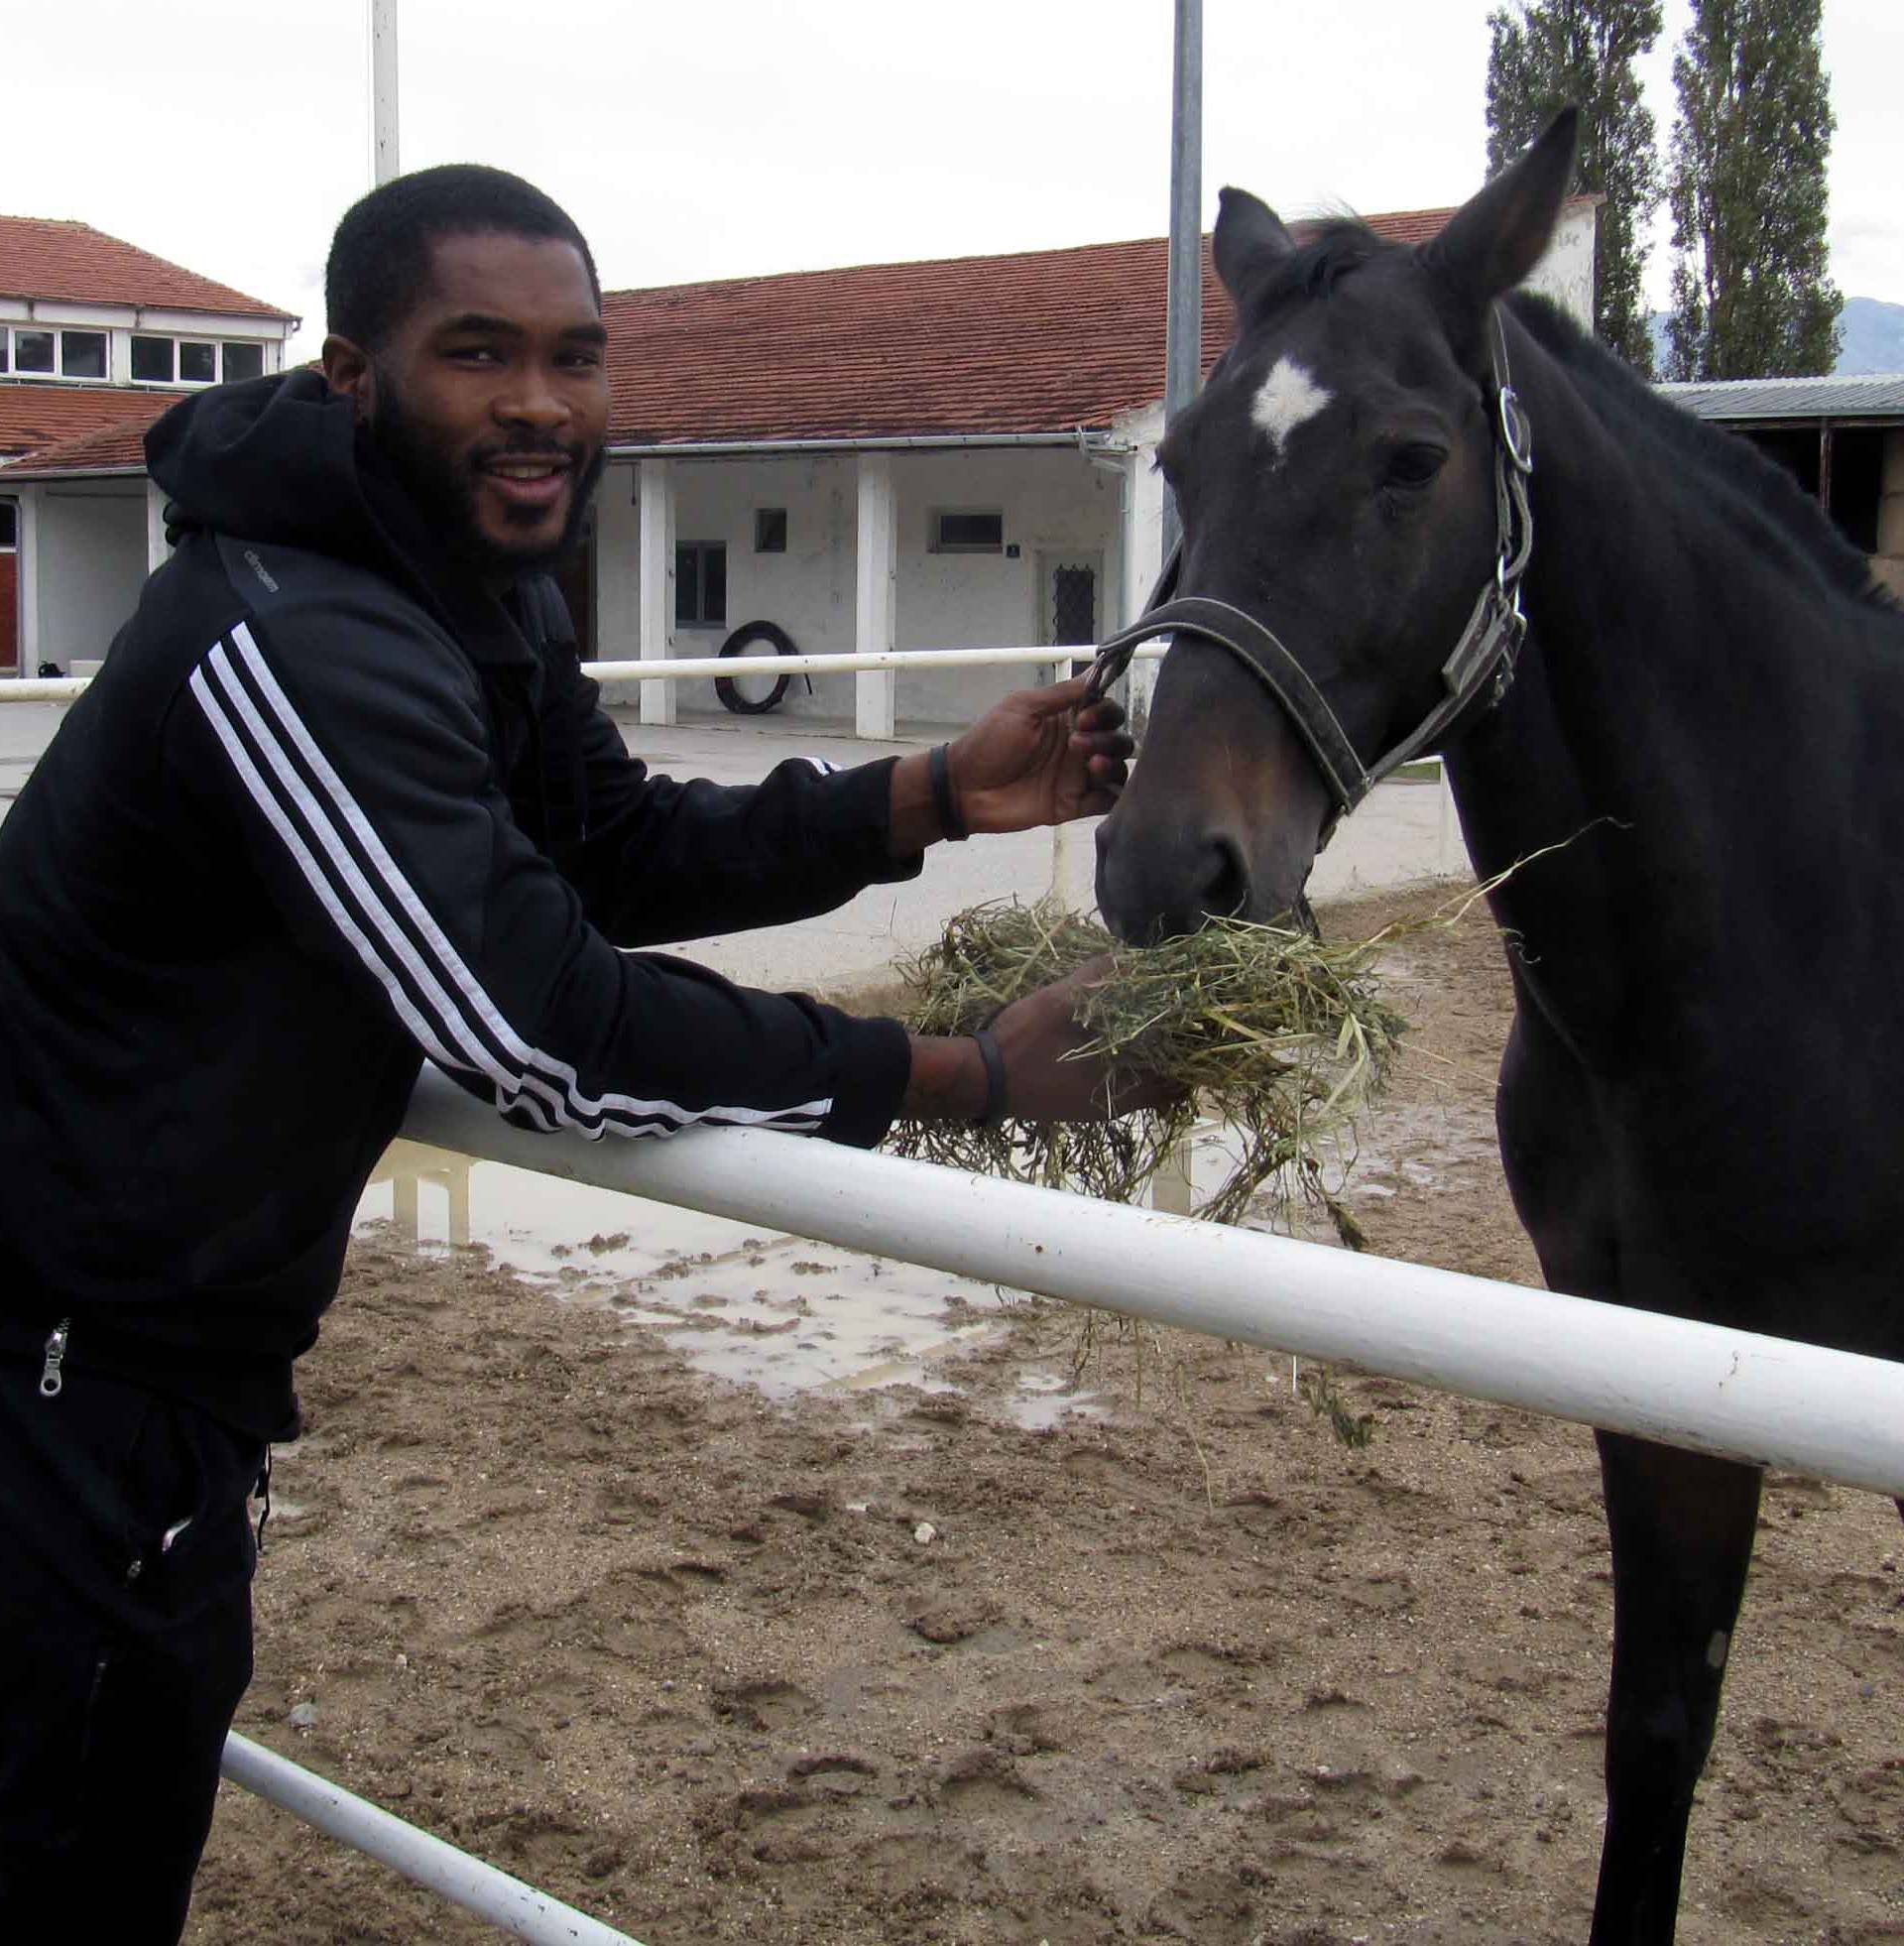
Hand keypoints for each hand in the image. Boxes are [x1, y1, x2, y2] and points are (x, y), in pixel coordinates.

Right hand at [902, 959, 1182, 1122]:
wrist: (978, 1080)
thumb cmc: (1021, 1043)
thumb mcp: (1058, 1002)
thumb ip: (1096, 979)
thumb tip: (1130, 958)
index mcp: (1120, 1086)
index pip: (1177, 1078)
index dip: (1192, 1054)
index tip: (1201, 1026)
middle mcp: (1116, 1104)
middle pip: (1165, 1087)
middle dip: (1177, 1057)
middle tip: (1184, 1023)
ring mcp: (1097, 1107)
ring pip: (1143, 1090)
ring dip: (1154, 1064)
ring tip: (1158, 1030)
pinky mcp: (1080, 1104)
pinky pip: (1119, 1090)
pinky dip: (1129, 1070)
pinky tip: (1120, 1044)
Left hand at [946, 676, 1132, 835]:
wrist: (965, 788)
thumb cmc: (989, 743)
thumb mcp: (1022, 707)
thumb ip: (1061, 693)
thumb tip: (1095, 669)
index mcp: (1066, 721)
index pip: (1106, 711)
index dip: (1105, 712)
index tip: (1084, 718)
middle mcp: (1077, 748)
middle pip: (1117, 739)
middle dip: (1107, 738)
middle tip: (1077, 744)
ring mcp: (1076, 777)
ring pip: (1118, 769)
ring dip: (1113, 764)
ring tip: (1092, 765)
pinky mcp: (1073, 804)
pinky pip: (1108, 801)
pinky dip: (1115, 795)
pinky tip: (1099, 786)